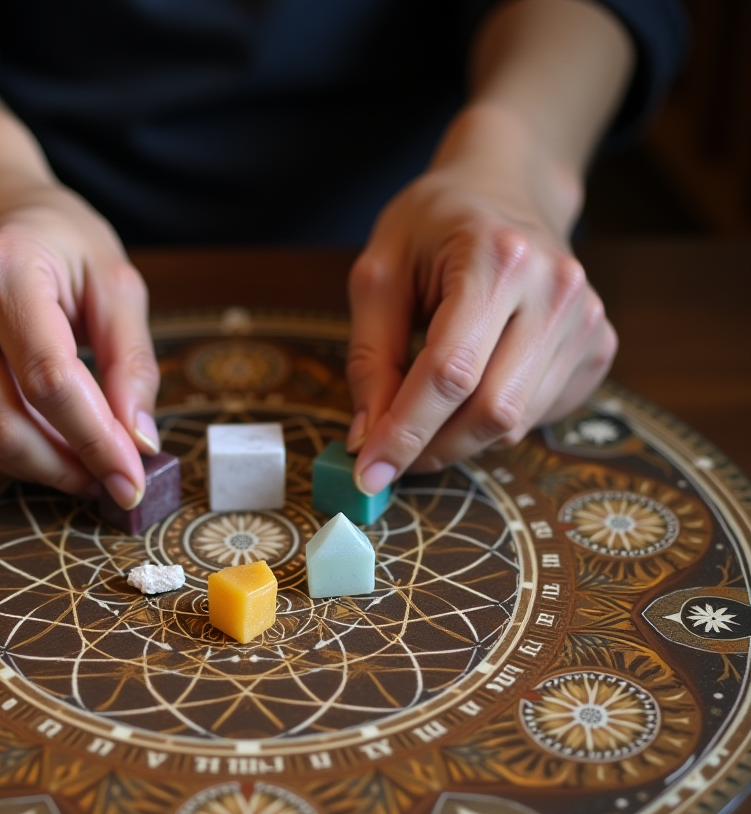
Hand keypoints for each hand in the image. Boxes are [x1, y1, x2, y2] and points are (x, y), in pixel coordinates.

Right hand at [0, 168, 158, 508]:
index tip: (132, 479)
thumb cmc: (56, 238)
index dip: (95, 441)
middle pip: (4, 424)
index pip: (49, 382)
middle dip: (67, 466)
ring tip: (85, 461)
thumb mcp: (114, 282)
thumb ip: (132, 361)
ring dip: (41, 467)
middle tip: (112, 480)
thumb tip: (138, 442)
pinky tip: (44, 440)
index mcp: (1, 267)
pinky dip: (7, 450)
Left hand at [345, 104, 616, 494]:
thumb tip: (369, 439)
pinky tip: (473, 387)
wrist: (505, 187)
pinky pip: (539, 416)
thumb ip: (370, 357)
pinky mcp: (599, 345)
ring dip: (459, 440)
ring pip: (516, 423)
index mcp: (497, 259)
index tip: (369, 471)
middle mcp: (556, 290)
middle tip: (392, 455)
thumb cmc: (433, 225)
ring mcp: (588, 320)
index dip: (405, 432)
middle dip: (433, 447)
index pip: (449, 372)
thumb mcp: (379, 274)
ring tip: (425, 415)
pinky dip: (493, 424)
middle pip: (492, 409)